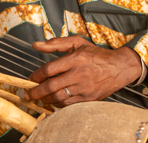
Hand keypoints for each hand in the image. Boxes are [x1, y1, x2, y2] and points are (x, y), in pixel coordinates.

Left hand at [26, 36, 141, 107]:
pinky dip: (58, 104)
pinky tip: (53, 101)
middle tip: (28, 94)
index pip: (50, 69)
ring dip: (46, 99)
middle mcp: (79, 74)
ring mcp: (84, 88)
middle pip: (52, 86)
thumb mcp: (77, 42)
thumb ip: (56, 43)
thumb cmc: (96, 54)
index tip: (31, 78)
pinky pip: (69, 104)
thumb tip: (36, 45)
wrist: (119, 67)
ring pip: (59, 97)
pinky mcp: (89, 98)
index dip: (36, 75)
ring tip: (39, 98)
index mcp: (75, 59)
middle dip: (36, 92)